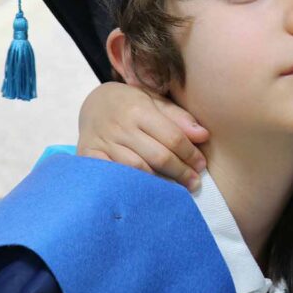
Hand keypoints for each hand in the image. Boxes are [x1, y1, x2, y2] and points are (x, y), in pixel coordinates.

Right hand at [77, 82, 208, 190]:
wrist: (93, 103)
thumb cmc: (132, 104)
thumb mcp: (155, 101)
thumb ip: (179, 117)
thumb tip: (203, 136)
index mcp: (139, 109)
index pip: (172, 137)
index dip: (190, 154)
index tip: (201, 165)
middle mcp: (120, 126)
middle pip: (157, 156)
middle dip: (180, 172)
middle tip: (194, 183)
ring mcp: (103, 142)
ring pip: (136, 169)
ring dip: (159, 183)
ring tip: (175, 191)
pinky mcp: (88, 155)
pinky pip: (112, 176)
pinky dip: (130, 185)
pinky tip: (145, 192)